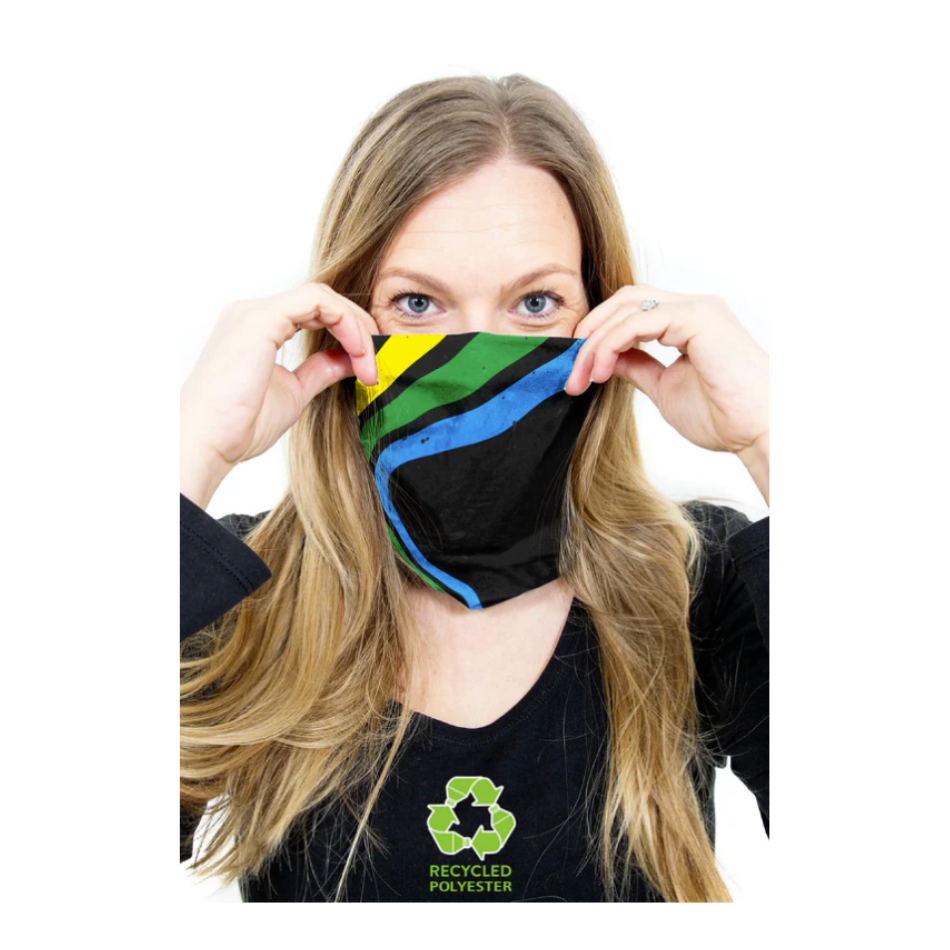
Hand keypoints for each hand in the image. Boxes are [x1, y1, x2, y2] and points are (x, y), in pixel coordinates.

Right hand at [180, 282, 379, 507]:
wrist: (207, 443)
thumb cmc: (238, 426)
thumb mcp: (294, 393)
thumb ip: (320, 371)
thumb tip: (349, 361)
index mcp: (257, 329)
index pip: (314, 313)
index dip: (349, 334)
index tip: (369, 366)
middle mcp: (253, 314)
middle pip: (322, 301)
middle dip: (358, 328)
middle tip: (377, 362)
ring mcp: (254, 313)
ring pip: (322, 296)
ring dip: (356, 327)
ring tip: (370, 362)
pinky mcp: (260, 319)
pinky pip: (317, 301)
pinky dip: (345, 323)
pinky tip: (357, 353)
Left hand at [564, 284, 768, 456]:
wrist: (760, 430)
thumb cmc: (726, 416)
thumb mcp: (664, 388)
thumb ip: (637, 368)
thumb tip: (608, 360)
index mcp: (688, 322)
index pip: (631, 311)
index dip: (598, 333)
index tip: (578, 368)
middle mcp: (692, 308)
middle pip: (624, 301)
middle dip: (590, 332)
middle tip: (571, 369)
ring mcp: (696, 309)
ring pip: (626, 308)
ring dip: (595, 342)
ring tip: (583, 376)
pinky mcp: (697, 318)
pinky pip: (637, 321)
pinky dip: (611, 343)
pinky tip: (603, 369)